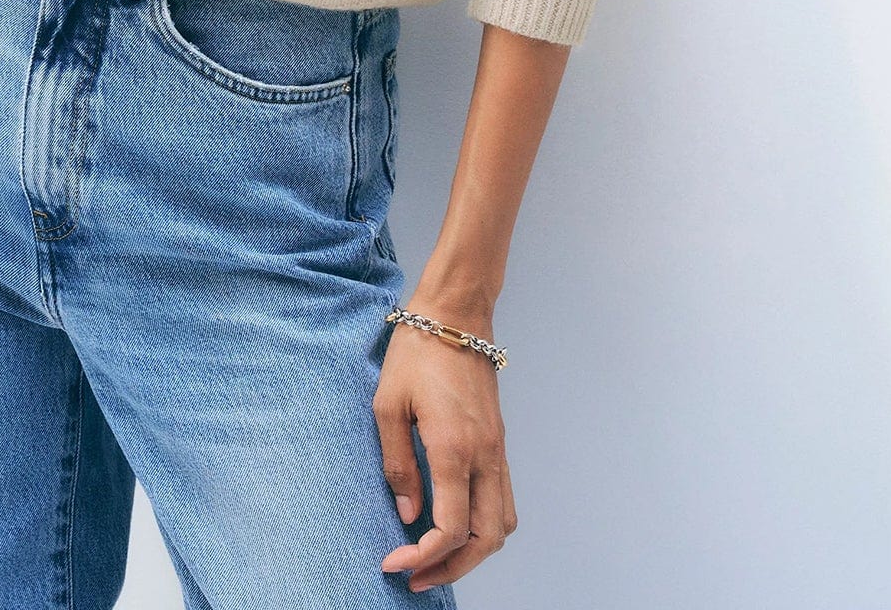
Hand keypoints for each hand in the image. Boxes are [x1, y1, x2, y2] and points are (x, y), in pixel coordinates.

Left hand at [373, 297, 515, 592]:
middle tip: (417, 575)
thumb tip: (407, 512)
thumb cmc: (417, 352)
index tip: (394, 561)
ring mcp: (497, 448)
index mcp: (454, 449)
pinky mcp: (498, 440)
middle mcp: (484, 455)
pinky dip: (484, 523)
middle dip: (453, 567)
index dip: (423, 556)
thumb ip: (398, 463)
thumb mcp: (388, 404)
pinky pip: (502, 497)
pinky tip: (455, 520)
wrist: (456, 314)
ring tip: (438, 557)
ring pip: (502, 522)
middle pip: (487, 539)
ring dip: (475, 550)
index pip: (450, 529)